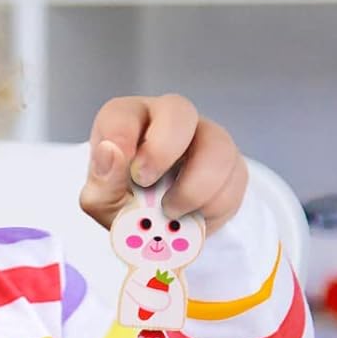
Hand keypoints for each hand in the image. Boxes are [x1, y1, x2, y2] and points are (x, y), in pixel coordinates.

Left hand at [79, 94, 248, 233]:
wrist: (159, 226)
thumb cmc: (124, 201)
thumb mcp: (103, 200)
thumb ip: (103, 180)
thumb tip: (110, 152)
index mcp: (128, 121)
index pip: (122, 112)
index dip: (121, 135)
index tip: (124, 169)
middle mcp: (168, 120)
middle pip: (178, 110)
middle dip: (163, 149)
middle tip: (146, 183)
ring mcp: (205, 137)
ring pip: (217, 145)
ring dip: (193, 188)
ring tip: (170, 211)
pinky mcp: (231, 163)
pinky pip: (234, 179)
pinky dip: (212, 207)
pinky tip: (193, 216)